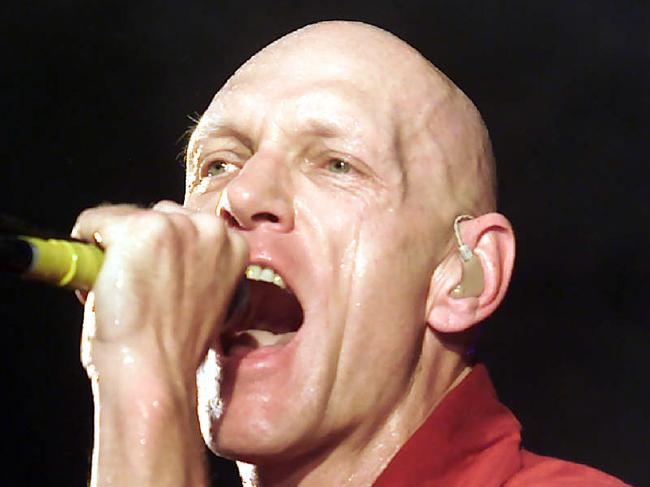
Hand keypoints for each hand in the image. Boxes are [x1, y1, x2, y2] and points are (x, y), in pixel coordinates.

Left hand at [72, 201, 247, 386]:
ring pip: (125, 217)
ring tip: (123, 287)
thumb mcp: (206, 296)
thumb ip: (195, 265)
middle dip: (142, 244)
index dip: (165, 253)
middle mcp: (210, 227)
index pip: (186, 225)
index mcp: (233, 244)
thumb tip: (160, 253)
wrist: (155, 369)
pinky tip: (103, 280)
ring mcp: (176, 225)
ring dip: (116, 246)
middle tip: (139, 287)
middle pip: (158, 214)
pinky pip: (93, 221)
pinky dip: (86, 245)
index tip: (158, 279)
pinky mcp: (140, 228)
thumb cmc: (176, 346)